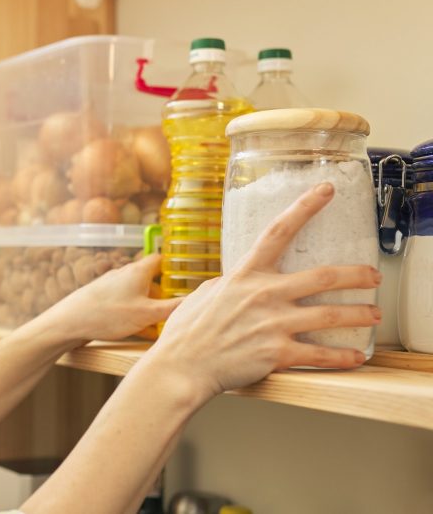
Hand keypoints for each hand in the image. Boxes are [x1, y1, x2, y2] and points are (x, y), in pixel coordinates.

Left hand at [37, 253, 181, 345]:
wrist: (69, 322)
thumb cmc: (107, 314)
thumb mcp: (148, 314)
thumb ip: (173, 307)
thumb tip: (196, 300)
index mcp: (138, 271)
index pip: (161, 260)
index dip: (175, 267)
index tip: (188, 276)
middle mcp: (124, 275)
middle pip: (151, 279)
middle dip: (164, 294)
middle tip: (176, 307)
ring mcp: (112, 287)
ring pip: (138, 295)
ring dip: (150, 308)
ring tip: (161, 324)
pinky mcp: (102, 300)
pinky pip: (126, 305)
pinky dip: (136, 315)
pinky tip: (141, 332)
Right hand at [149, 182, 380, 399]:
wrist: (182, 366)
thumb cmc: (189, 331)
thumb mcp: (207, 293)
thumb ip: (232, 282)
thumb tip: (243, 277)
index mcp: (245, 275)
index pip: (278, 231)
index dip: (304, 207)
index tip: (326, 190)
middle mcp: (264, 295)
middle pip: (323, 277)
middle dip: (356, 275)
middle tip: (373, 276)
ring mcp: (273, 324)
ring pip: (331, 315)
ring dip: (360, 314)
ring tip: (374, 314)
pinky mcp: (277, 353)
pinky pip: (320, 355)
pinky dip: (343, 357)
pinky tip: (356, 357)